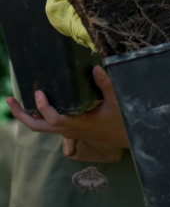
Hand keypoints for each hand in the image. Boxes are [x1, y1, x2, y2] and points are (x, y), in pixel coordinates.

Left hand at [6, 65, 128, 146]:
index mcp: (78, 123)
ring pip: (39, 127)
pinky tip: (34, 103)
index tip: (39, 93)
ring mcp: (66, 130)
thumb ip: (105, 85)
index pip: (53, 118)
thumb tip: (95, 68)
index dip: (43, 107)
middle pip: (37, 126)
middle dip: (21, 114)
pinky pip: (46, 124)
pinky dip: (36, 115)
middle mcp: (68, 129)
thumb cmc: (118, 120)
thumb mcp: (115, 102)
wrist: (121, 137)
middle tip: (9, 99)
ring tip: (14, 101)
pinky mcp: (67, 128)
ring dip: (25, 116)